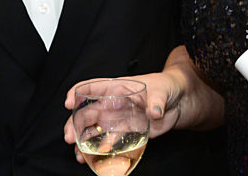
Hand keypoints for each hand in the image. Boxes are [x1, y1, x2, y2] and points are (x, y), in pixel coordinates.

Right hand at [62, 71, 183, 164]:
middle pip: (87, 112)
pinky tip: (90, 160)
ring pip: (92, 130)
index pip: (92, 86)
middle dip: (74, 123)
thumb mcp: (162, 89)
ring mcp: (116, 119)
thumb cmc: (166, 88)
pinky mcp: (125, 134)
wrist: (178, 102)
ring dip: (82, 141)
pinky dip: (97, 152)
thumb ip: (157, 100)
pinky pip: (106, 143)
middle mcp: (112, 104)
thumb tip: (155, 112)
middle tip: (69, 137)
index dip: (78, 92)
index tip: (69, 102)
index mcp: (117, 87)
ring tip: (77, 153)